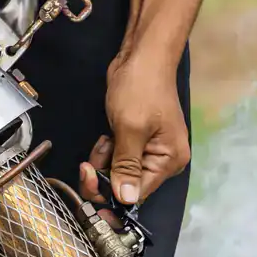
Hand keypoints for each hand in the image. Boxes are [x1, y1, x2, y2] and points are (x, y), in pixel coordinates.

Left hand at [79, 54, 189, 211]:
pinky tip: (106, 135)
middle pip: (129, 185)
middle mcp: (163, 161)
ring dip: (105, 160)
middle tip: (87, 164)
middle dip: (106, 175)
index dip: (113, 194)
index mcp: (169, 161)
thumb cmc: (140, 89)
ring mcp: (151, 151)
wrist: (142, 57)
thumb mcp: (130, 129)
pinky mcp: (138, 140)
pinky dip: (108, 151)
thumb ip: (127, 166)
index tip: (89, 186)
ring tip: (104, 138)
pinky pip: (120, 157)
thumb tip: (127, 199)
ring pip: (120, 171)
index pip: (139, 193)